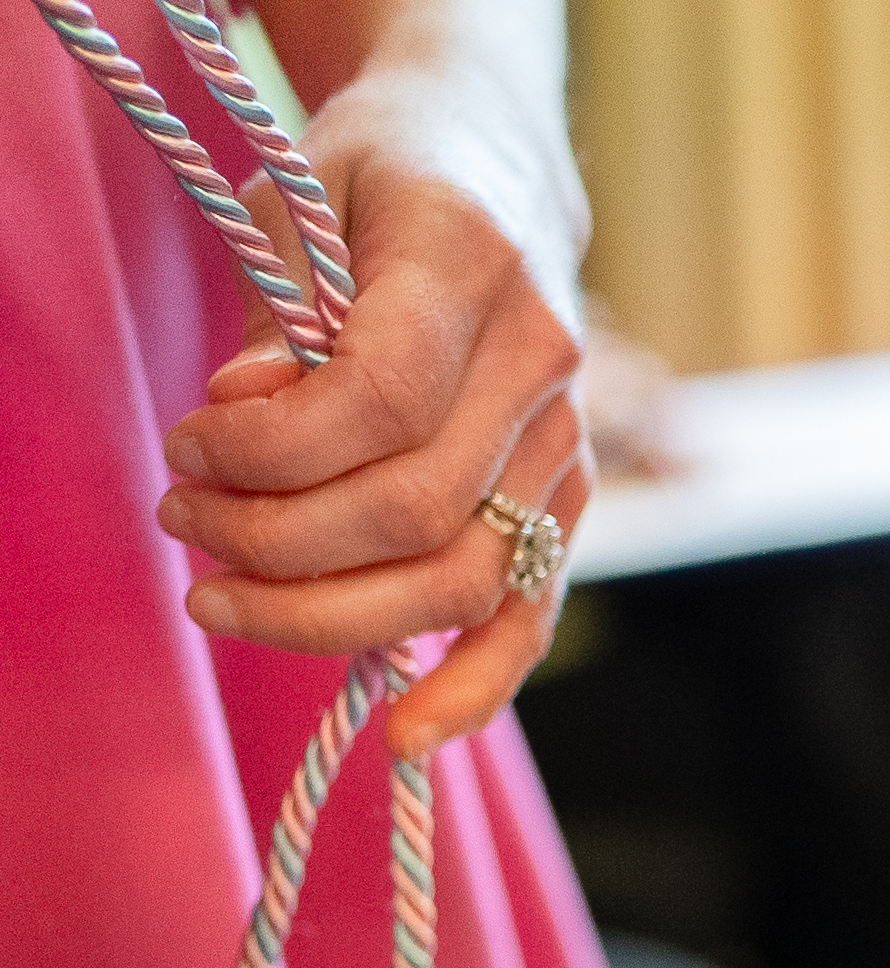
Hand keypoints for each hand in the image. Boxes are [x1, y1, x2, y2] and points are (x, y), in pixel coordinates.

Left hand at [149, 7, 592, 759]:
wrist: (492, 173)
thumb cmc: (373, 186)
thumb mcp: (300, 205)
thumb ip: (279, 320)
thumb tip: (243, 414)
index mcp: (473, 265)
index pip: (382, 401)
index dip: (271, 449)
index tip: (187, 444)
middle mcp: (545, 361)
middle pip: (418, 509)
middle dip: (278, 542)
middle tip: (184, 528)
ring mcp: (569, 441)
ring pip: (464, 578)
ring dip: (332, 615)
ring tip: (226, 600)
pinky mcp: (567, 501)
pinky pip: (530, 612)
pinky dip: (475, 685)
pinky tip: (411, 736)